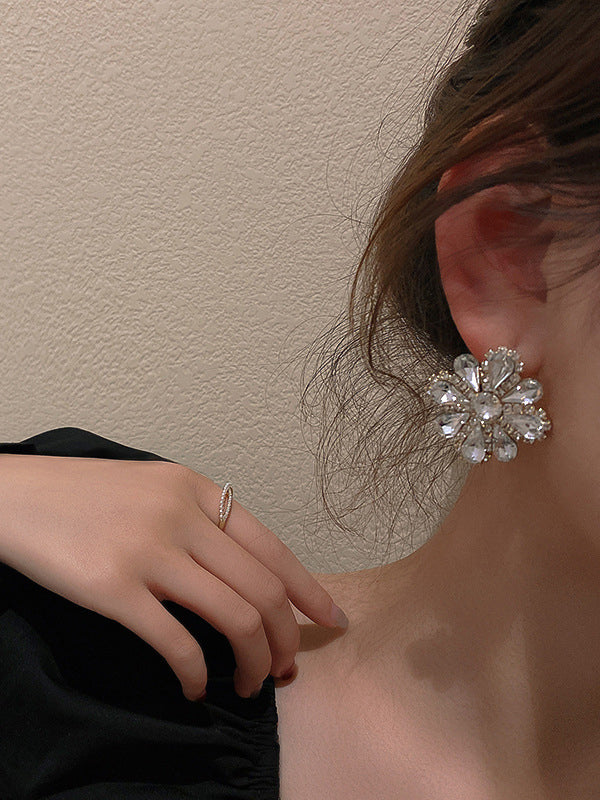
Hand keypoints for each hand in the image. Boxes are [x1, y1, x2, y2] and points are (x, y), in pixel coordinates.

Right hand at [0, 454, 347, 700]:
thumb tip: (244, 571)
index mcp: (198, 489)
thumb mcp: (155, 487)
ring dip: (252, 662)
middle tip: (285, 670)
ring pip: (233, 618)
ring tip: (248, 685)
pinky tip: (194, 689)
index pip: (272, 548)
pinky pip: (177, 642)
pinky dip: (196, 675)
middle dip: (285, 639)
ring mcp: (151, 551)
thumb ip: (200, 518)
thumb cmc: (85, 495)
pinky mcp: (115, 588)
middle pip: (262, 589)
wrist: (14, 495)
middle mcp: (183, 516)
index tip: (330, 620)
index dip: (308, 590)